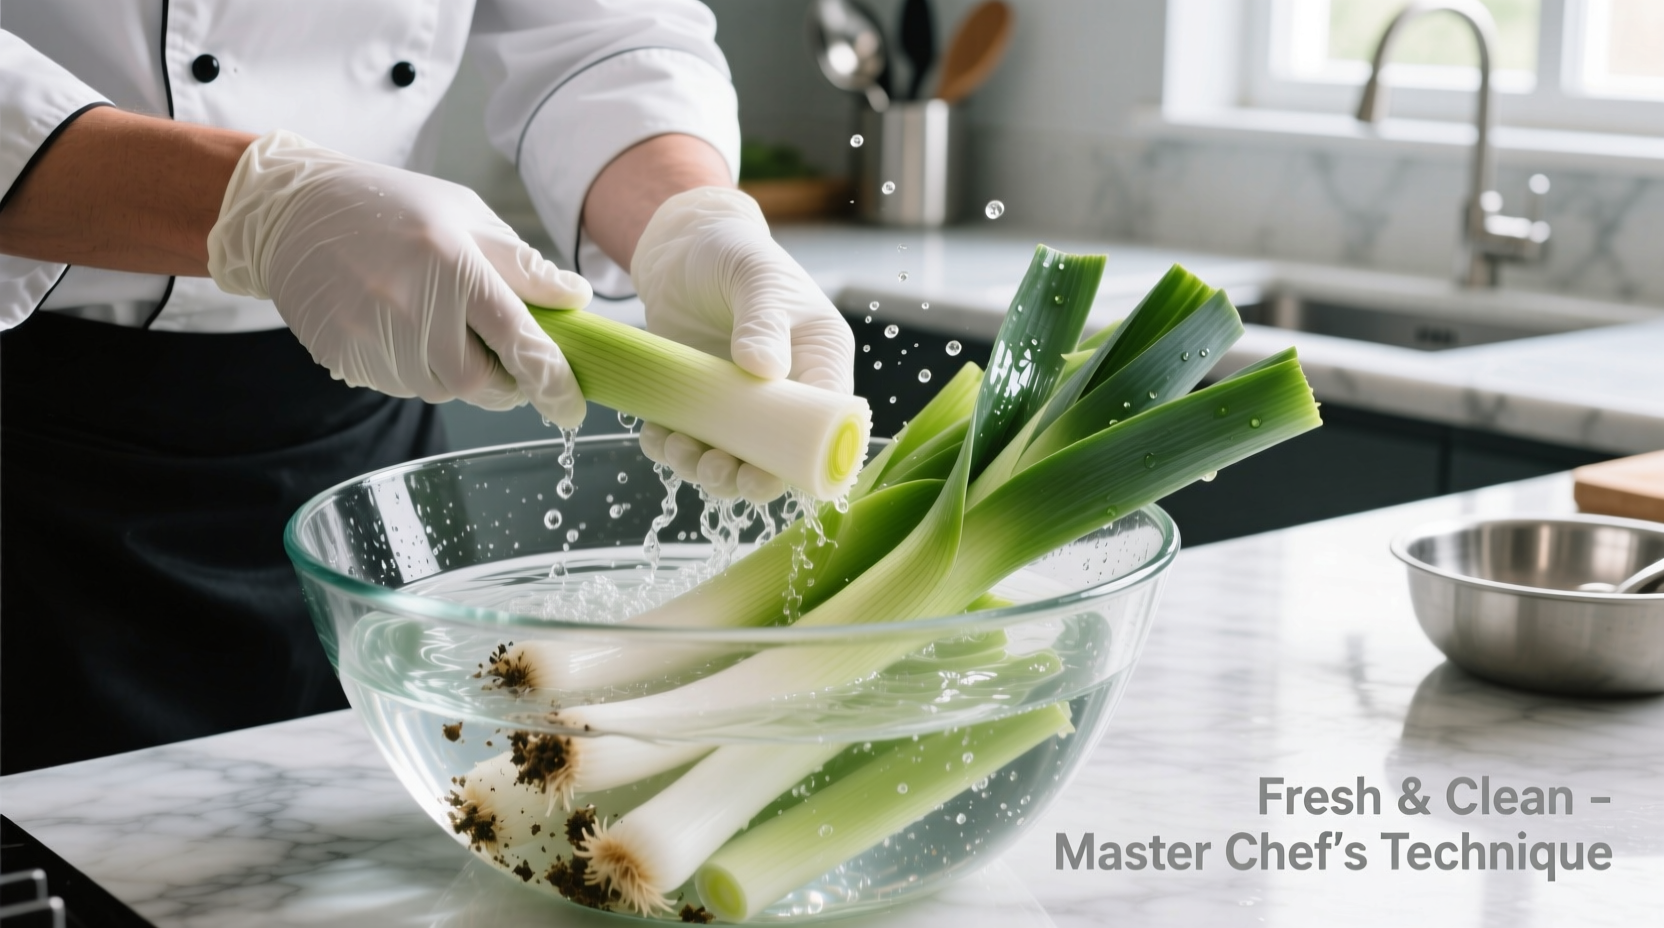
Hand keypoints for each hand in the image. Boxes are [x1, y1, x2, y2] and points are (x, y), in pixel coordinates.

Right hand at [206, 130, 593, 425]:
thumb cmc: (393, 207)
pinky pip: (398, 385)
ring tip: (437, 324)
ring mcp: (372, 334)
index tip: (571, 407)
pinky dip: (415, 369)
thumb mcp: (467, 215)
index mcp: (453, 262)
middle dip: (501, 382)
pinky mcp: (344, 355)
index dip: (551, 380)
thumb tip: (576, 300)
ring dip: (454, 372)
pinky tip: (401, 329)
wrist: (294, 211)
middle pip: (478, 382)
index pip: (517, 338)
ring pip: (439, 389)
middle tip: (500, 357)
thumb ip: (523, 265)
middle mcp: (412, 303)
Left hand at [630, 187, 854, 501]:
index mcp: (819, 360)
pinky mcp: (702, 403)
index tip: (767, 472)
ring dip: (706, 469)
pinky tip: (658, 437)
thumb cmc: (733, 251)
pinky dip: (672, 449)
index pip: (828, 421)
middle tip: (716, 469)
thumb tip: (766, 370)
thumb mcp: (755, 277)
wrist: (681, 246)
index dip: (805, 458)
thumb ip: (764, 320)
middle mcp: (786, 390)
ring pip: (734, 458)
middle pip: (780, 455)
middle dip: (748, 476)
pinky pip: (691, 441)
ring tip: (680, 450)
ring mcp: (741, 402)